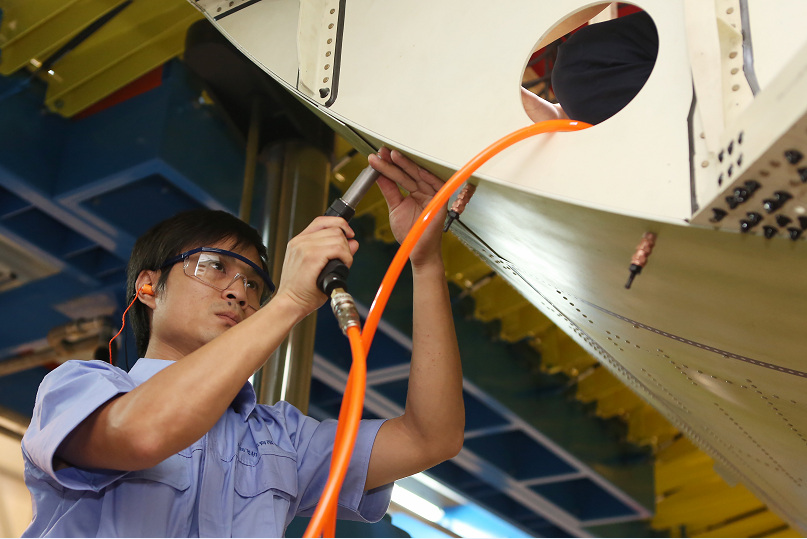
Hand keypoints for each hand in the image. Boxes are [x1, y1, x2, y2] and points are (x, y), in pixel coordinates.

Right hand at [275, 216, 358, 315]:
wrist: (290, 303)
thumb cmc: (302, 290)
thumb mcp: (318, 266)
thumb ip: (334, 251)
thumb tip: (353, 242)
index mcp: (299, 241)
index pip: (322, 221)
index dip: (339, 224)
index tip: (349, 233)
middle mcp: (300, 241)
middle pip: (334, 229)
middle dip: (345, 243)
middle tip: (344, 258)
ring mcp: (304, 247)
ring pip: (338, 238)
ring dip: (346, 252)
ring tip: (342, 264)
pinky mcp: (311, 256)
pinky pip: (337, 248)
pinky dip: (346, 257)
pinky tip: (342, 266)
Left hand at [368, 148, 446, 268]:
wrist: (418, 251)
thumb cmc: (411, 232)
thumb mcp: (395, 208)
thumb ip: (389, 191)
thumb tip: (378, 175)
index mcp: (415, 191)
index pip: (401, 175)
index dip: (389, 166)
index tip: (376, 156)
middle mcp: (425, 190)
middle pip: (409, 172)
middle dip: (394, 161)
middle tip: (381, 152)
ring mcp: (434, 194)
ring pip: (419, 175)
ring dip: (406, 165)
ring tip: (391, 155)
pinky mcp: (441, 201)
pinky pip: (436, 185)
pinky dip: (426, 176)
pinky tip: (414, 167)